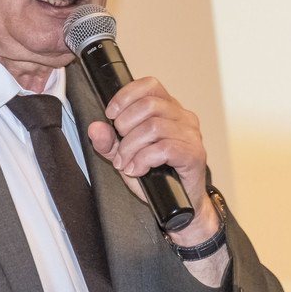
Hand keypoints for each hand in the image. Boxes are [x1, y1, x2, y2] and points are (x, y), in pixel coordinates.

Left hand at [86, 77, 218, 244]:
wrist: (180, 206)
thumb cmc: (159, 177)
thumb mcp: (126, 156)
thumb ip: (109, 142)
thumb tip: (95, 128)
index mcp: (169, 110)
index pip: (149, 85)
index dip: (125, 96)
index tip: (111, 115)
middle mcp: (184, 117)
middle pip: (148, 105)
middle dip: (124, 127)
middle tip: (119, 149)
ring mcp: (192, 135)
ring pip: (153, 127)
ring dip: (130, 148)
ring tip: (125, 163)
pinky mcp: (194, 154)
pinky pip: (164, 148)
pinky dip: (143, 160)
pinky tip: (137, 169)